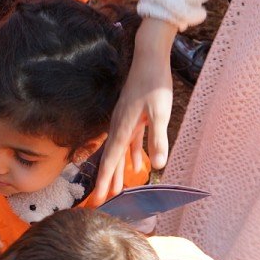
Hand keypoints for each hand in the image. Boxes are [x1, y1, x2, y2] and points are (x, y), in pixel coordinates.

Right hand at [95, 18, 177, 200]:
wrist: (150, 57)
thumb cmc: (155, 83)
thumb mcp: (160, 112)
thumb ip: (158, 139)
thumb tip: (158, 165)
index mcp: (122, 128)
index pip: (110, 161)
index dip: (105, 181)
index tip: (99, 199)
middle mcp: (119, 127)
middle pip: (111, 160)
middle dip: (107, 182)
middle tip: (102, 202)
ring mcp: (125, 122)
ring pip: (119, 153)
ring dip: (119, 172)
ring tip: (117, 191)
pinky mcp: (134, 117)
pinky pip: (130, 143)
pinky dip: (132, 156)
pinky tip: (138, 167)